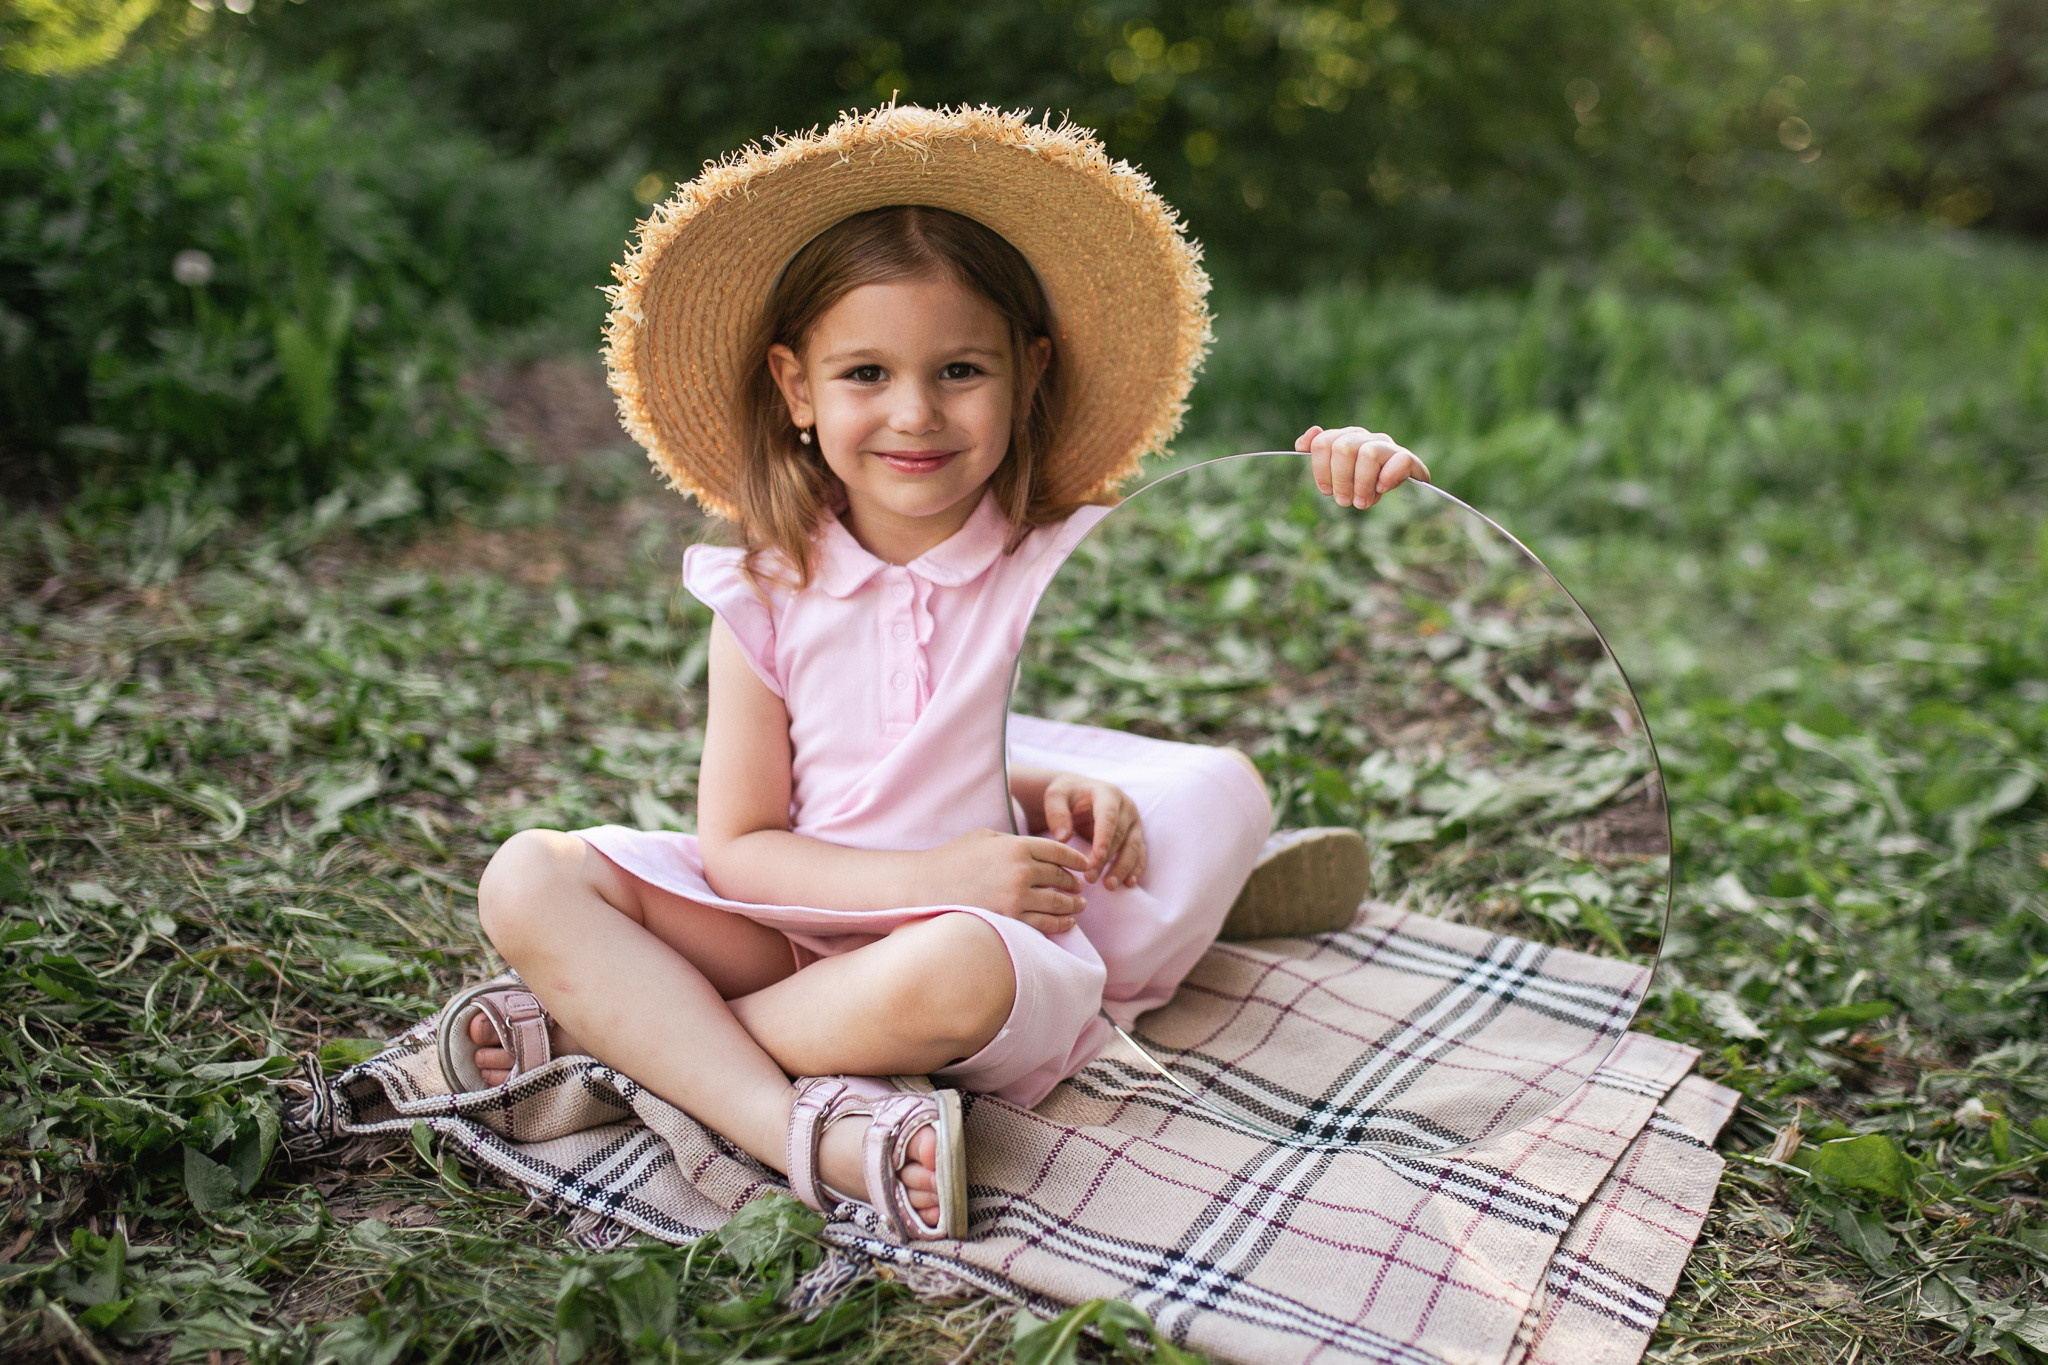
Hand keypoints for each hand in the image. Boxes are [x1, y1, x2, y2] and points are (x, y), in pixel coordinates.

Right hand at [913, 828, 1091, 934]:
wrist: (927, 885)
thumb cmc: (954, 858)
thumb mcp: (986, 837)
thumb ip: (1016, 840)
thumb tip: (1040, 850)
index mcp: (1017, 845)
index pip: (1059, 852)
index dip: (1076, 859)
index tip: (1084, 865)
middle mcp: (1021, 870)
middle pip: (1061, 877)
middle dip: (1074, 883)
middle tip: (1080, 888)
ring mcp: (1016, 897)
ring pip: (1058, 903)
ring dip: (1074, 905)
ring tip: (1080, 906)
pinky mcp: (1010, 919)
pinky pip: (1045, 923)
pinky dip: (1061, 923)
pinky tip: (1068, 923)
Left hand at [1041, 772, 1147, 891]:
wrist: (1080, 792)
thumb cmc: (1066, 795)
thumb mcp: (1055, 796)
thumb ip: (1056, 813)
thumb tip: (1063, 838)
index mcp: (1107, 794)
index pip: (1109, 817)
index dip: (1104, 838)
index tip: (1097, 858)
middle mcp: (1126, 806)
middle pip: (1120, 836)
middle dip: (1107, 859)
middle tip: (1090, 879)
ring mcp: (1134, 821)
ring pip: (1134, 847)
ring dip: (1123, 868)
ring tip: (1108, 886)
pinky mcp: (1136, 834)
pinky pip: (1141, 853)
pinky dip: (1136, 868)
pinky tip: (1128, 883)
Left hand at [1297, 425, 1429, 508]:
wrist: (1403, 492)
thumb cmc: (1363, 483)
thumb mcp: (1337, 472)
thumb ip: (1319, 456)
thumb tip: (1301, 444)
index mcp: (1346, 438)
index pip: (1322, 443)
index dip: (1320, 469)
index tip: (1326, 490)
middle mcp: (1366, 438)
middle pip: (1343, 447)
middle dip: (1340, 479)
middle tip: (1343, 501)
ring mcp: (1388, 447)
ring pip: (1368, 453)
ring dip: (1362, 483)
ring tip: (1361, 502)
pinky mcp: (1408, 459)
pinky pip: (1400, 460)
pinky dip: (1387, 478)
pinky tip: (1382, 490)